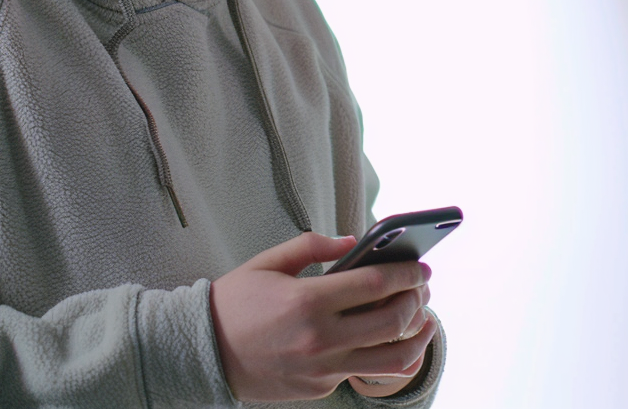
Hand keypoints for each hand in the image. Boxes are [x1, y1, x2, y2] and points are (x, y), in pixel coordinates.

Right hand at [209, 232, 437, 401]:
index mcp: (306, 301)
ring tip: (426, 320)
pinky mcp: (320, 387)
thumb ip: (312, 246)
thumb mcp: (268, 263)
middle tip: (423, 287)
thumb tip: (353, 240)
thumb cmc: (234, 304)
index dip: (406, 273)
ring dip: (418, 337)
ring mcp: (322, 368)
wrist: (202, 354)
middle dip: (418, 300)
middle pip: (392, 320)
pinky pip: (365, 372)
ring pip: (391, 359)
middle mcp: (319, 338)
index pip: (374, 284)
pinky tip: (392, 338)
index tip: (420, 266)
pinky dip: (386, 355)